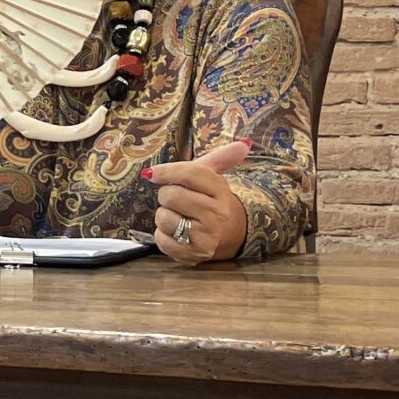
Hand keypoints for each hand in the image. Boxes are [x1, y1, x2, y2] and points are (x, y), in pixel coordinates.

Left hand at [142, 139, 251, 265]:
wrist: (226, 233)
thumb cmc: (210, 200)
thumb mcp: (214, 177)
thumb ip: (222, 157)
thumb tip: (244, 143)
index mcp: (220, 190)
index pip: (190, 173)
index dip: (167, 171)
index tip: (154, 174)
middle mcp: (216, 214)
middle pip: (172, 195)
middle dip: (165, 195)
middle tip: (173, 198)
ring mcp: (206, 237)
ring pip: (164, 218)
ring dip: (163, 215)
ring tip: (176, 215)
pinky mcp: (193, 255)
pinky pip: (162, 240)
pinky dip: (162, 235)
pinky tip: (174, 232)